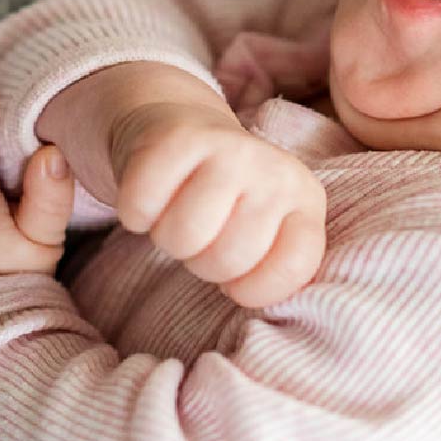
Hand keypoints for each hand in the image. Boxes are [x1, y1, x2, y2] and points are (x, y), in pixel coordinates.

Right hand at [106, 98, 325, 307]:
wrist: (183, 127)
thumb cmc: (226, 199)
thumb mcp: (266, 232)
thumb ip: (274, 269)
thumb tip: (261, 312)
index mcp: (305, 200)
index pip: (293, 268)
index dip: (254, 288)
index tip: (239, 275)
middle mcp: (275, 171)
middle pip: (228, 259)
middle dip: (203, 261)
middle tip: (203, 235)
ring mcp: (229, 149)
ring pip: (184, 236)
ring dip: (168, 238)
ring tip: (178, 215)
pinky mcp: (177, 138)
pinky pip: (141, 208)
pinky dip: (135, 214)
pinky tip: (153, 195)